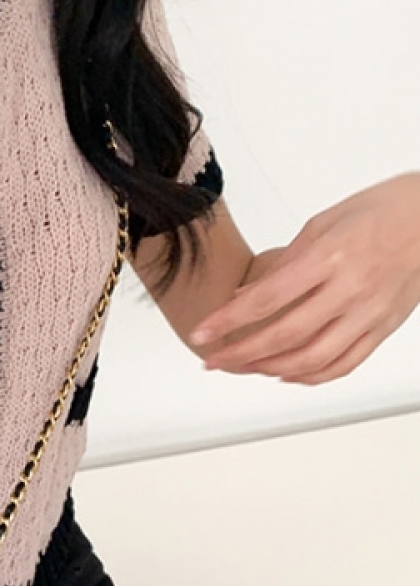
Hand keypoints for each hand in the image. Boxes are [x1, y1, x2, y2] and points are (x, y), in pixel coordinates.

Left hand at [188, 172, 419, 384]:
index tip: (201, 333)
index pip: (266, 299)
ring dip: (270, 369)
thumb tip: (244, 296)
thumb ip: (283, 265)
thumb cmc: (380, 210)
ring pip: (313, 359)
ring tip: (243, 367)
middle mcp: (350, 290)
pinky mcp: (385, 327)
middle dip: (240, 353)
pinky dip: (311, 376)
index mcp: (329, 258)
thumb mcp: (322, 224)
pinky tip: (287, 375)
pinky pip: (345, 363)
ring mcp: (370, 313)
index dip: (227, 321)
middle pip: (284, 336)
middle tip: (212, 359)